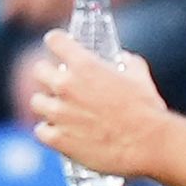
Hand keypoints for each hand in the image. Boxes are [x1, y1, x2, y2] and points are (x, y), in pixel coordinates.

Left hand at [30, 31, 171, 177]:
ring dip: (47, 104)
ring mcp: (59, 112)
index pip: (56, 41)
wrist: (149, 144)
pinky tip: (59, 131)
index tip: (56, 43)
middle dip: (48, 74)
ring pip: (37, 101)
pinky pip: (40, 130)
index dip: (57, 42)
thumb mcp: (140, 78)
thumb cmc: (147, 110)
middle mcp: (66, 86)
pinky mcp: (57, 137)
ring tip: (60, 110)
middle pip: (39, 71)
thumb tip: (124, 59)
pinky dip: (49, 130)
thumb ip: (129, 63)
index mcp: (85, 66)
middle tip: (57, 81)